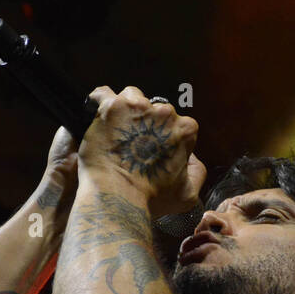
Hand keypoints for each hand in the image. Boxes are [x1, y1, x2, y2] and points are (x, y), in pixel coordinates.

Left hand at [79, 85, 202, 217]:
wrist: (117, 199)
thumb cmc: (150, 199)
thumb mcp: (188, 194)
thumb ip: (197, 172)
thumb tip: (190, 156)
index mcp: (185, 130)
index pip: (177, 124)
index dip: (164, 137)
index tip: (151, 149)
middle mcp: (164, 113)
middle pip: (154, 109)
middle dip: (144, 123)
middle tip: (131, 145)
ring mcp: (137, 107)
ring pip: (131, 98)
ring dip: (125, 111)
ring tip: (115, 132)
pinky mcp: (111, 107)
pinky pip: (102, 94)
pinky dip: (99, 102)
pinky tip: (97, 117)